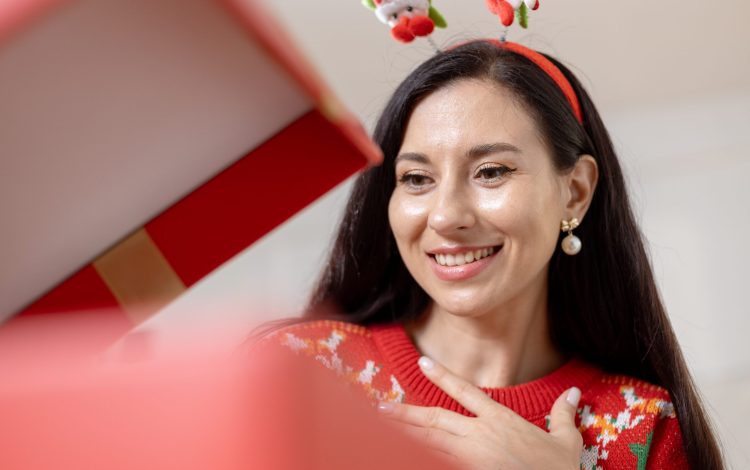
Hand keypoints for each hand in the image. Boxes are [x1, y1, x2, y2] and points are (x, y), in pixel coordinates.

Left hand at [377, 356, 582, 469]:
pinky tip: (401, 453)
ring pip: (429, 441)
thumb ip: (562, 414)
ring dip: (404, 435)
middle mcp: (480, 435)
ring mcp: (470, 457)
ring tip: (380, 428)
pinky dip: (418, 456)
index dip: (443, 377)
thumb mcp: (565, 441)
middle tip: (380, 408)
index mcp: (500, 421)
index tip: (423, 364)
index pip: (466, 392)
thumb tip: (572, 392)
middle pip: (435, 418)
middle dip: (406, 413)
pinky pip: (435, 462)